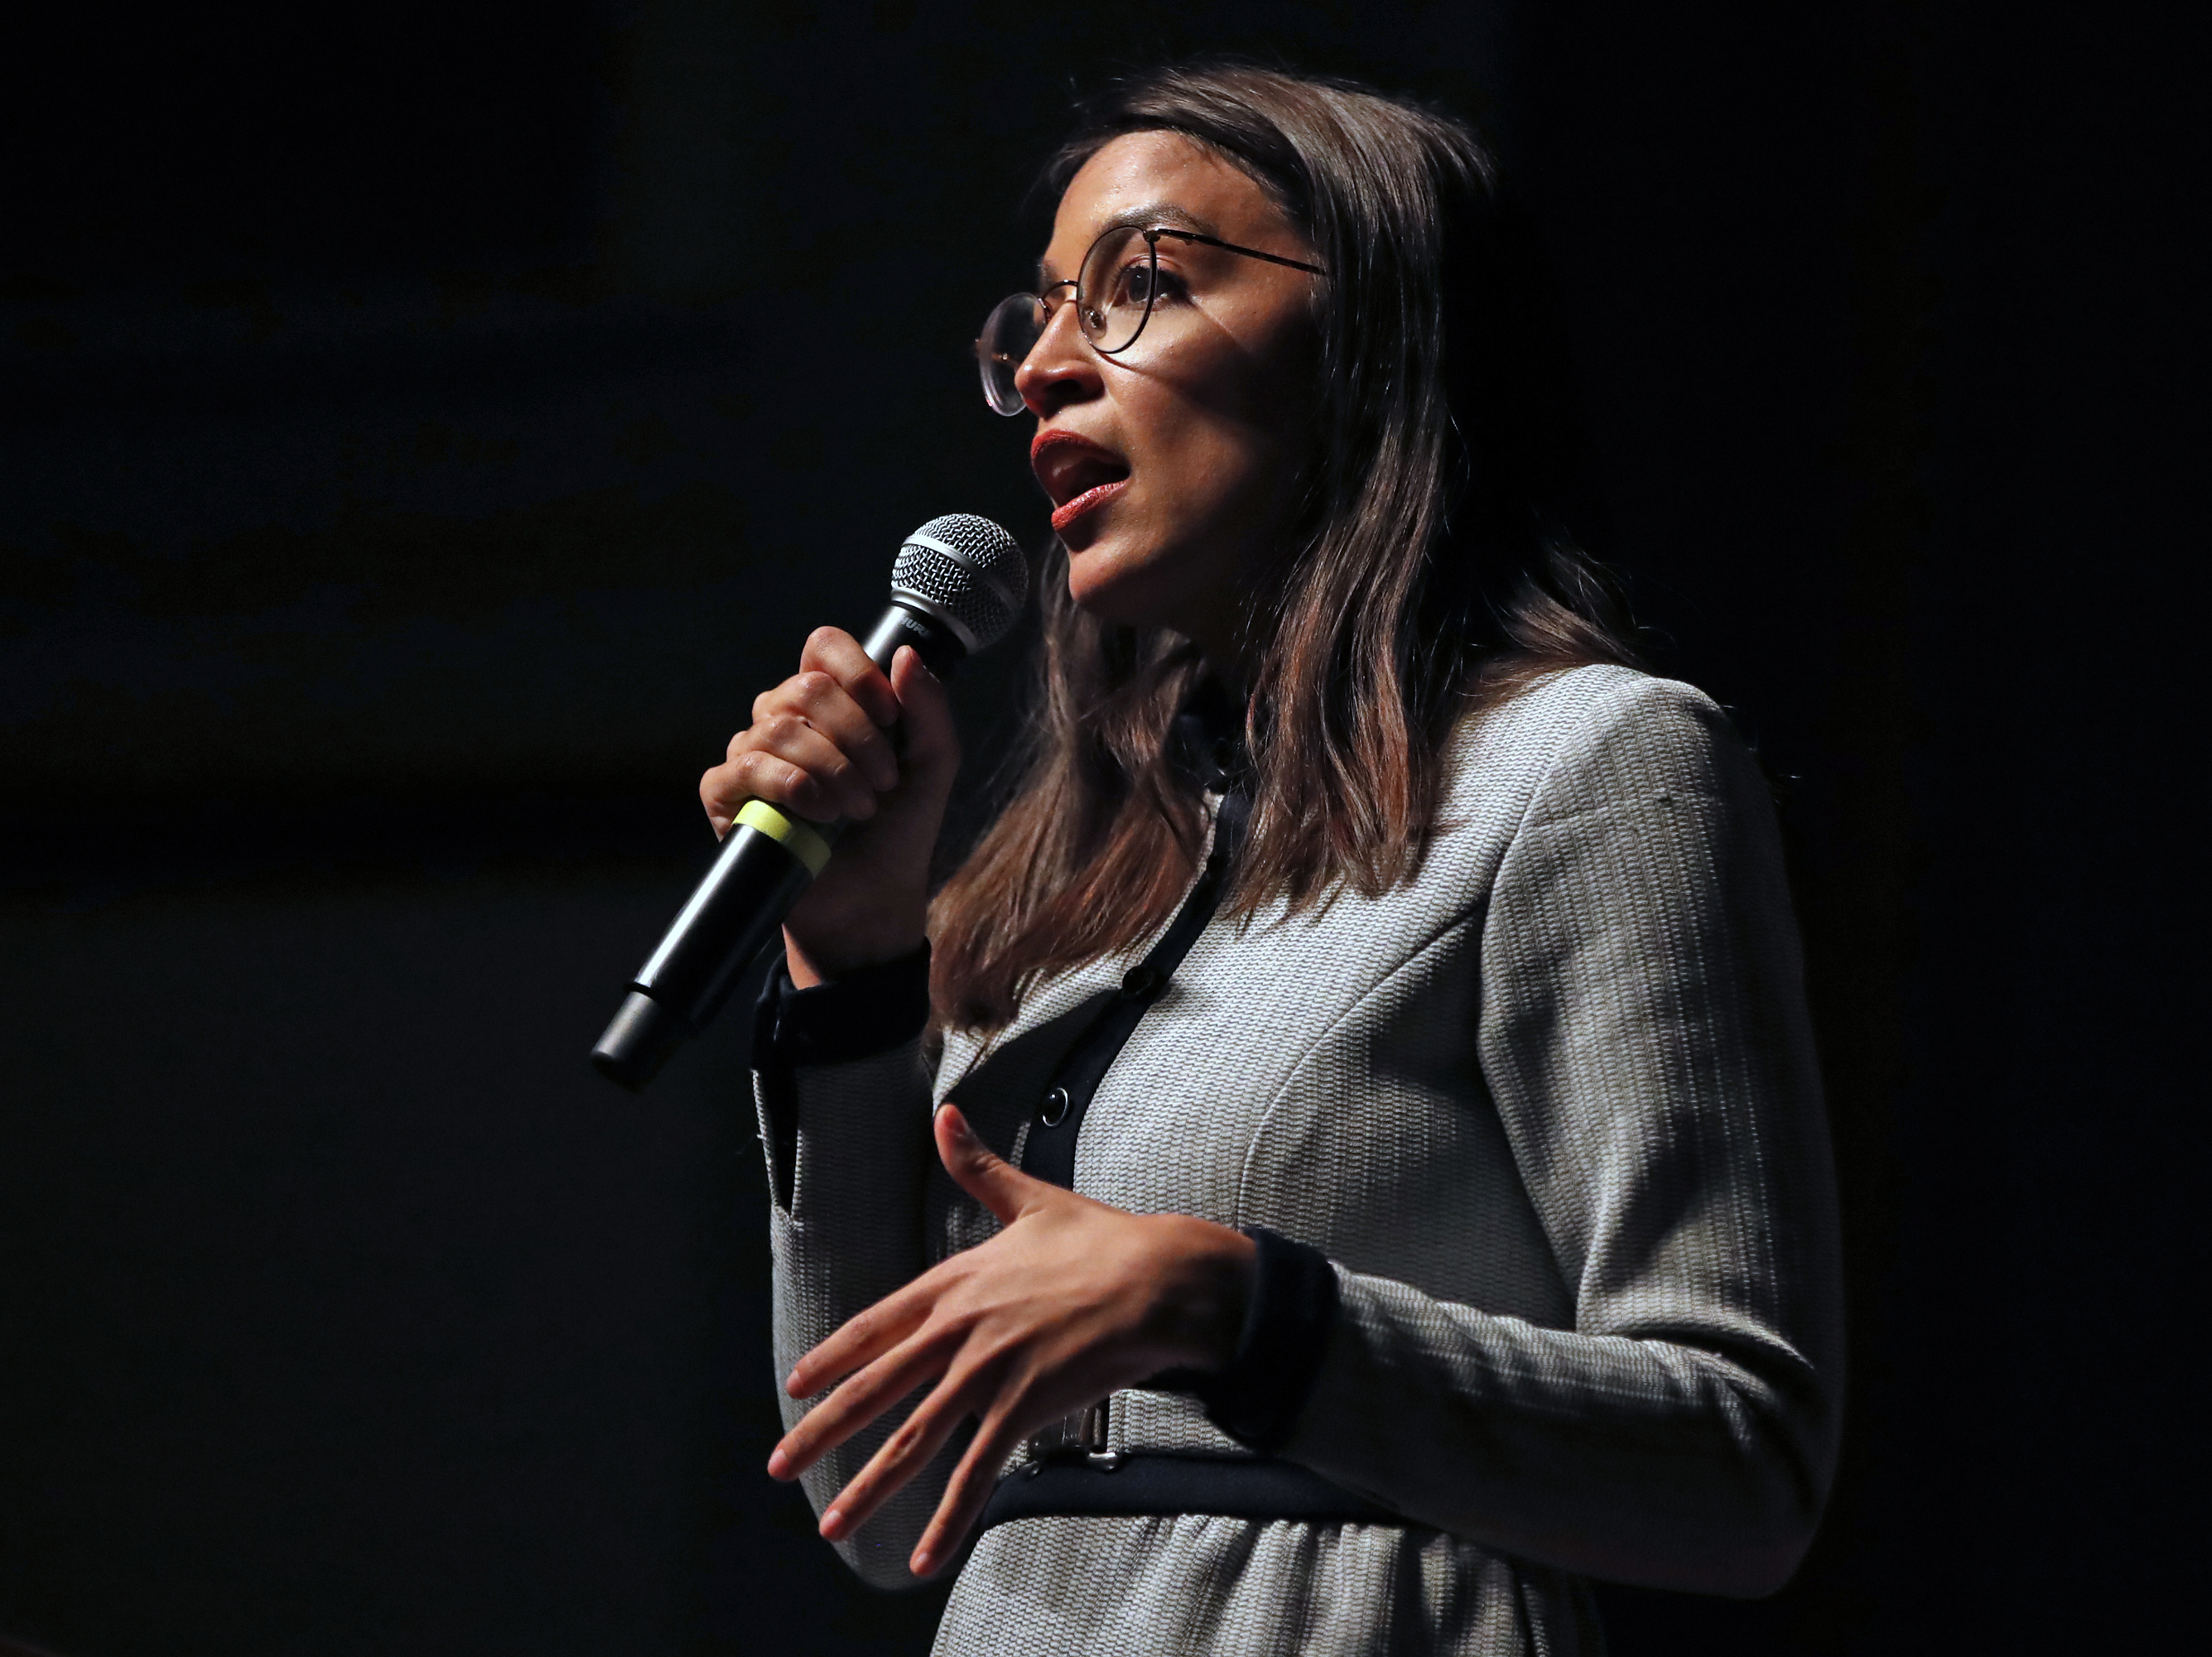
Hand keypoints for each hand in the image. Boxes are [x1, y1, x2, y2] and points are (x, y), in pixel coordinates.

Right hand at [699, 627, 959, 983]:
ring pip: (778, 728)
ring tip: (857, 809)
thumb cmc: (899, 830)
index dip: (857, 672)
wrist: (873, 900)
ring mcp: (751, 755)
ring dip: (832, 769)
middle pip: (805, 687)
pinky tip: (818, 816)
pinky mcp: (726, 796)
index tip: (890, 717)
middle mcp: (784, 720)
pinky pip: (742, 767)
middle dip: (856, 736)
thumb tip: (905, 654)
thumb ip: (929, 709)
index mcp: (830, 702)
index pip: (823, 647)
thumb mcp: (933, 766)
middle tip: (883, 783)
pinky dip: (790, 787)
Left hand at [766, 1103, 1257, 1577]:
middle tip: (779, 1466)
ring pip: (913, 1439)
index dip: (832, 1358)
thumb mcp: (1031, 1199)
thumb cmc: (1102, 1241)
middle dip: (821, 1431)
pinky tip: (925, 1557)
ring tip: (832, 1527)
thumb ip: (978, 1166)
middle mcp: (959, 1330)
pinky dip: (949, 1518)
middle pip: (875, 1388)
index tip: (795, 1385)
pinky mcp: (1021, 1408)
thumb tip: (944, 1114)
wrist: (1158, 1280)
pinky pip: (975, 1472)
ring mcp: (986, 1372)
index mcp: (955, 1283)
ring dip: (870, 1488)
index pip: (876, 1327)